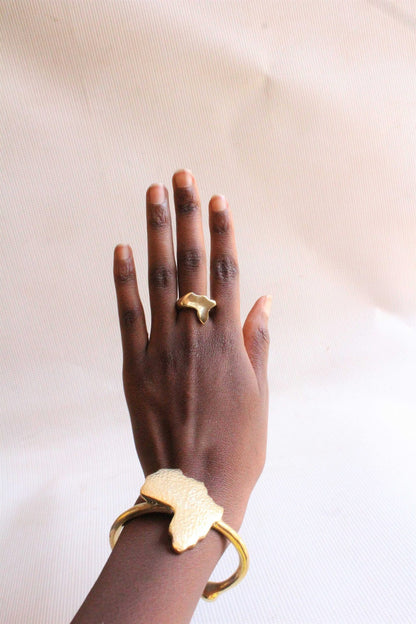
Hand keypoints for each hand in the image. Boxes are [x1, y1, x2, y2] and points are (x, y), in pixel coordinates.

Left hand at [113, 170, 270, 527]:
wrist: (197, 484)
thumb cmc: (238, 442)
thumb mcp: (259, 393)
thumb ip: (258, 342)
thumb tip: (264, 301)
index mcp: (229, 341)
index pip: (227, 272)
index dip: (222, 232)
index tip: (218, 199)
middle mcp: (196, 335)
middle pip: (191, 264)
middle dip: (187, 216)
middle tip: (182, 176)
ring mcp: (162, 348)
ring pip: (158, 280)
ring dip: (154, 233)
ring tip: (152, 194)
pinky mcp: (135, 366)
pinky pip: (128, 316)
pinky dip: (123, 282)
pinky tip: (120, 250)